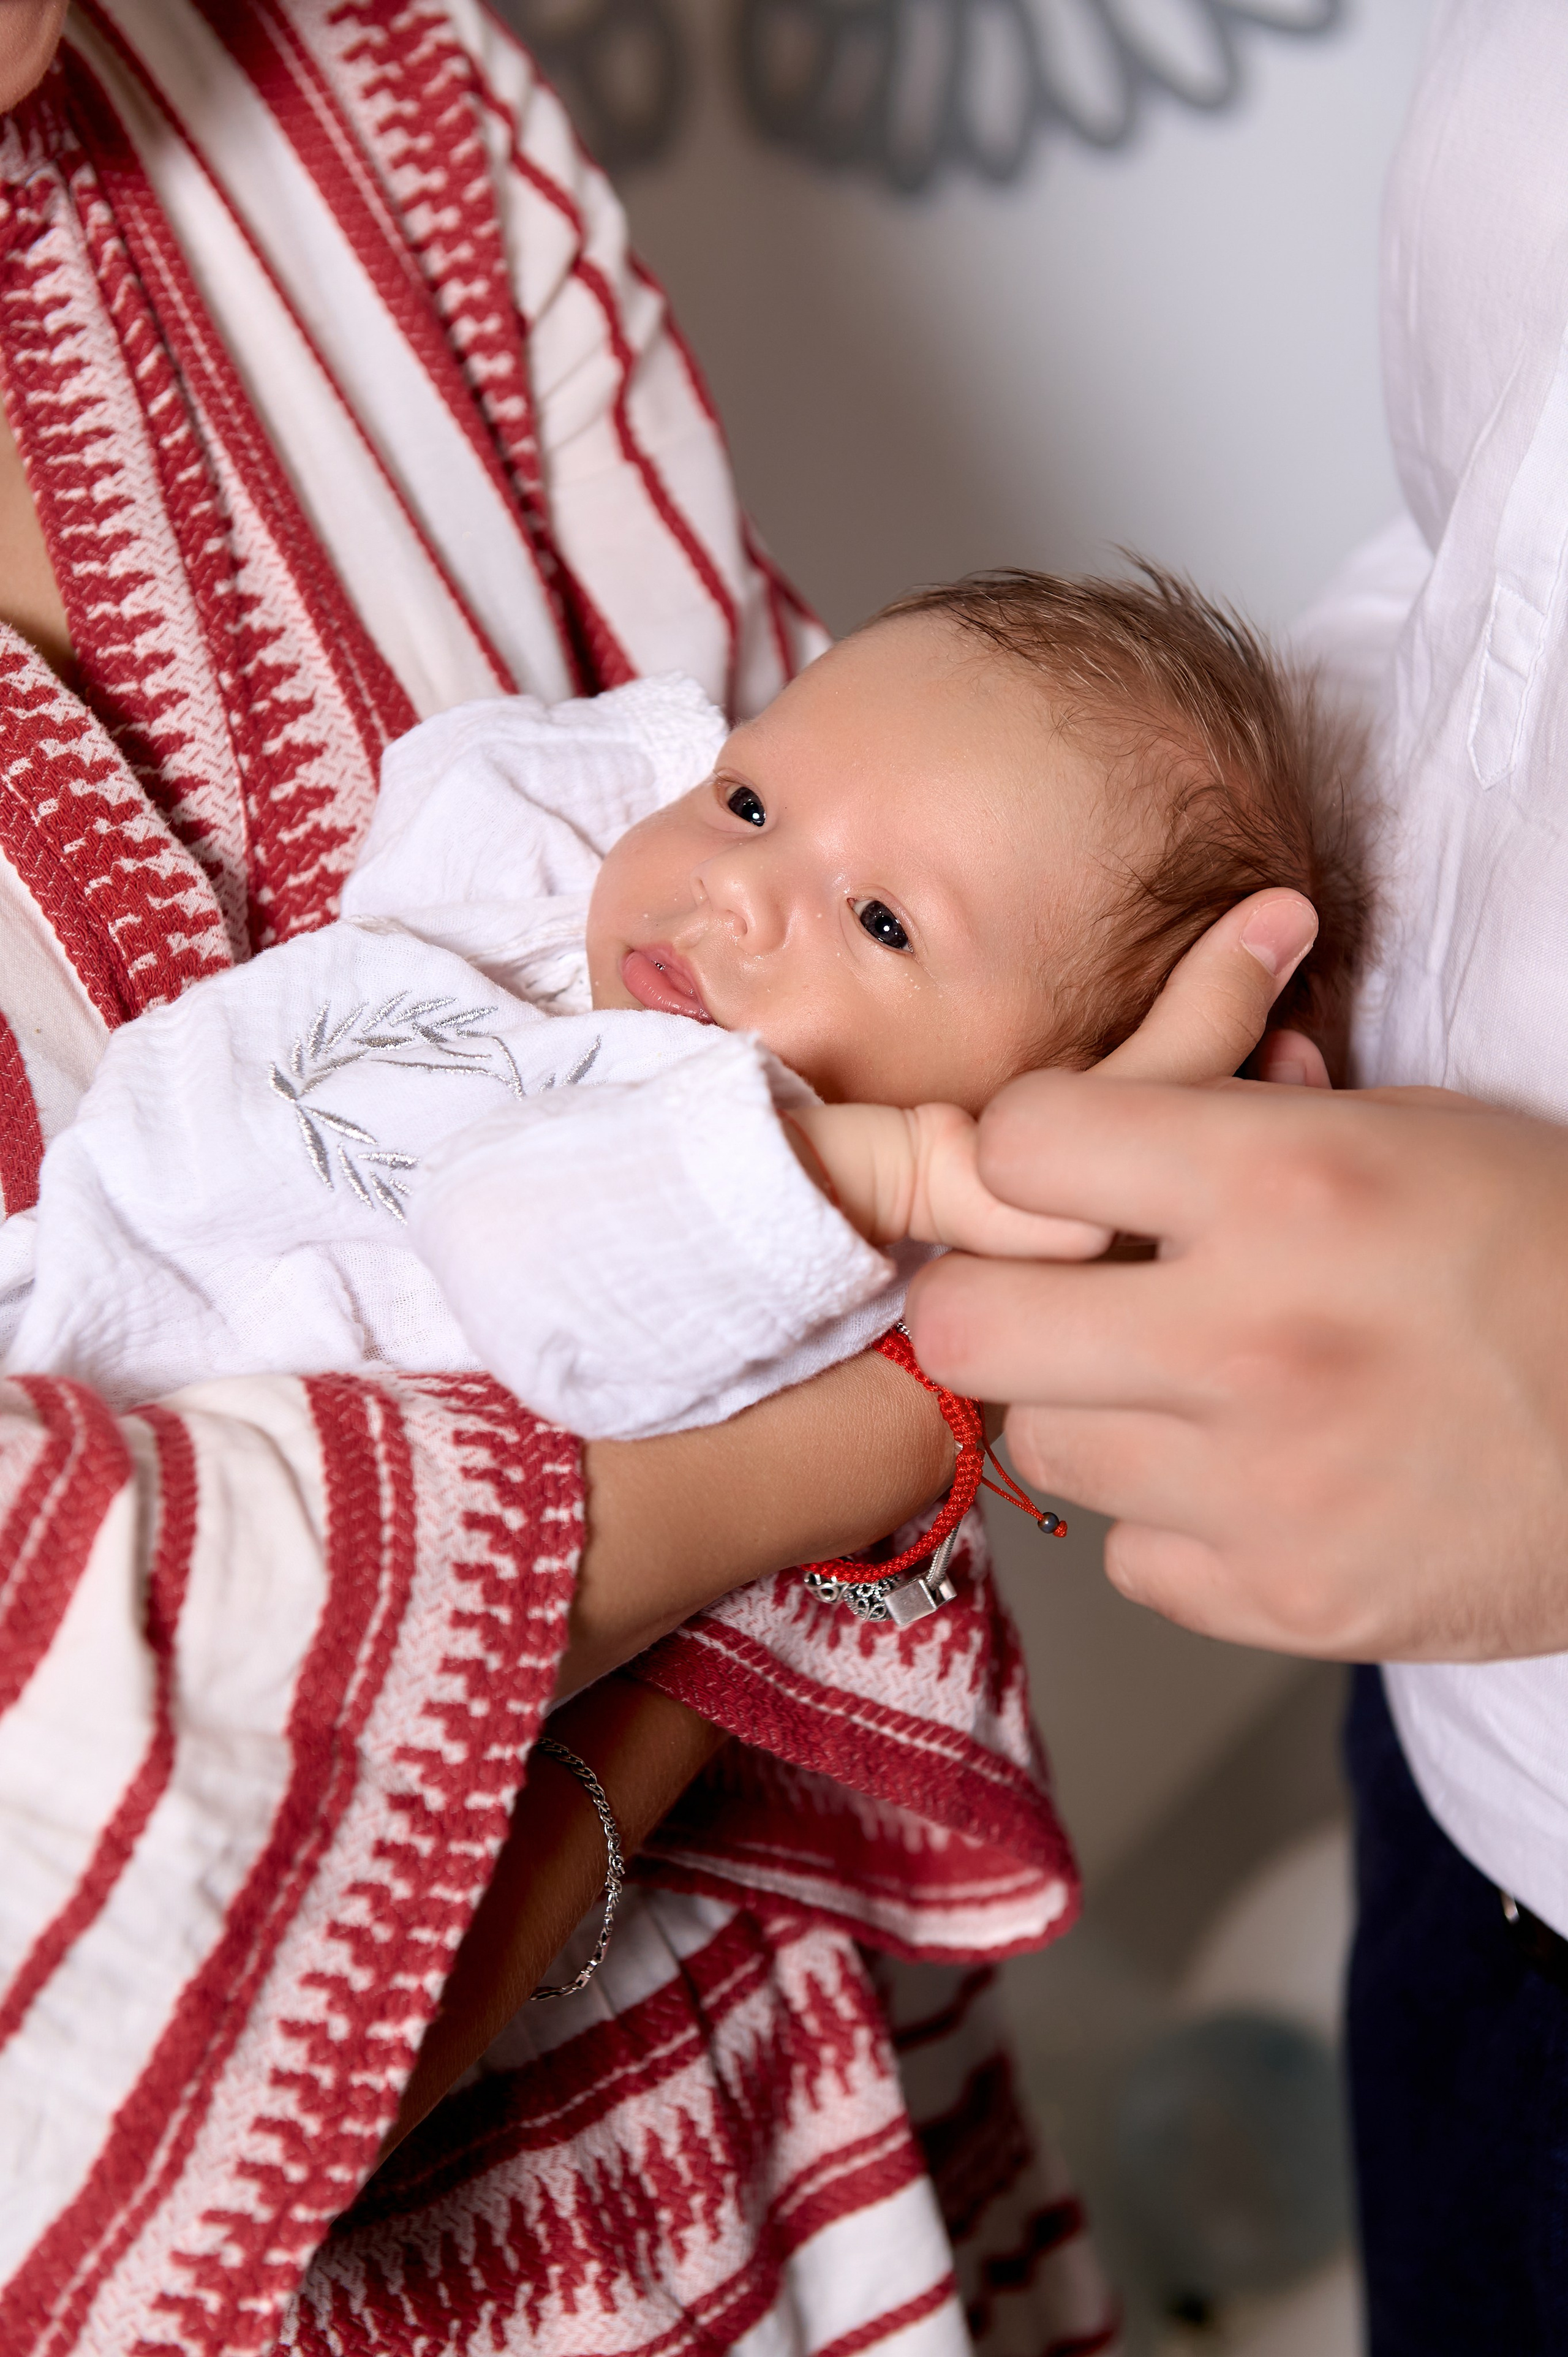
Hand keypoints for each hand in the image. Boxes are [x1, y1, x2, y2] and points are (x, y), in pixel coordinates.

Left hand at [907, 1073, 1567, 1662]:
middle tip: (1054, 1295)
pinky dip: (1172, 1523)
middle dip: (997, 1297)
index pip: (1021, 1145)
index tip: (1062, 1173)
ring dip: (1091, 1411)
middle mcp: (1255, 1337)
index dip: (1029, 1153)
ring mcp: (1264, 1487)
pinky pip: (1131, 1559)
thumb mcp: (1419, 1134)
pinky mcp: (1286, 1600)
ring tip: (1181, 1390)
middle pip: (969, 1322)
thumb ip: (1248, 1113)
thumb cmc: (1551, 1261)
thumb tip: (1132, 1088)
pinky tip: (1247, 1482)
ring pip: (1042, 1446)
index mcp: (1289, 1185)